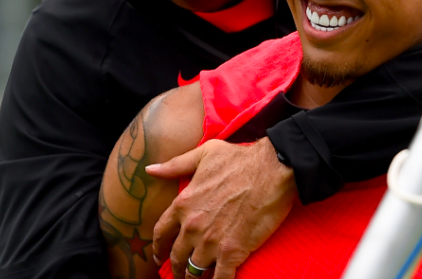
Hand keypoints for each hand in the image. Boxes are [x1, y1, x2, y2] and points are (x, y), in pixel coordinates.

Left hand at [146, 137, 296, 278]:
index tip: (159, 256)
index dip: (159, 248)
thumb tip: (151, 169)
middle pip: (177, 256)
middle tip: (180, 273)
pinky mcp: (232, 252)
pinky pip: (219, 278)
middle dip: (177, 267)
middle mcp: (192, 226)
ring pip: (195, 271)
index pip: (161, 233)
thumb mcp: (203, 155)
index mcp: (183, 204)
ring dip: (195, 278)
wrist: (271, 170)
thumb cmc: (239, 160)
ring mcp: (211, 241)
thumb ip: (175, 165)